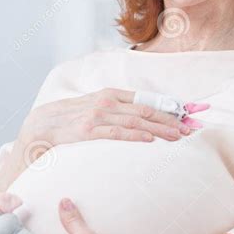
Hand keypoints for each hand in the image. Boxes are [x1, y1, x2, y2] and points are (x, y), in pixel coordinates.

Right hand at [19, 87, 192, 161]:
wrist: (41, 125)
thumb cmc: (72, 118)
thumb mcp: (96, 108)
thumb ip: (118, 110)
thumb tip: (142, 119)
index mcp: (112, 94)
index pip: (148, 100)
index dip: (172, 107)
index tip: (192, 114)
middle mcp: (108, 101)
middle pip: (147, 110)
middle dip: (172, 119)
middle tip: (192, 128)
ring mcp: (98, 115)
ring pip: (136, 121)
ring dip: (160, 129)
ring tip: (178, 136)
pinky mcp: (88, 130)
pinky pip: (116, 133)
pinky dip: (135, 135)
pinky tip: (150, 140)